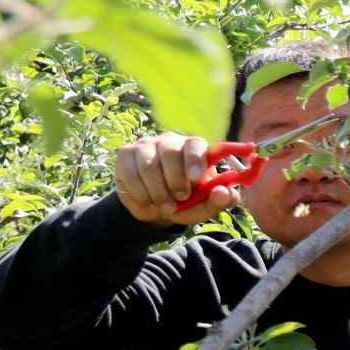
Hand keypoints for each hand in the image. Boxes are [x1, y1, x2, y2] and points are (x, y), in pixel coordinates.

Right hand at [114, 132, 237, 226]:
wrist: (156, 208)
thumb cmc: (187, 202)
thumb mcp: (206, 205)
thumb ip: (221, 200)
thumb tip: (223, 192)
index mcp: (195, 148)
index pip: (196, 144)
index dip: (195, 160)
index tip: (196, 179)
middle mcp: (171, 141)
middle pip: (170, 152)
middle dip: (176, 180)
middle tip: (180, 198)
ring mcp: (146, 145)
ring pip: (148, 165)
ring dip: (158, 191)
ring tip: (166, 206)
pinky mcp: (126, 154)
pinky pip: (129, 172)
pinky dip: (140, 193)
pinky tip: (148, 202)